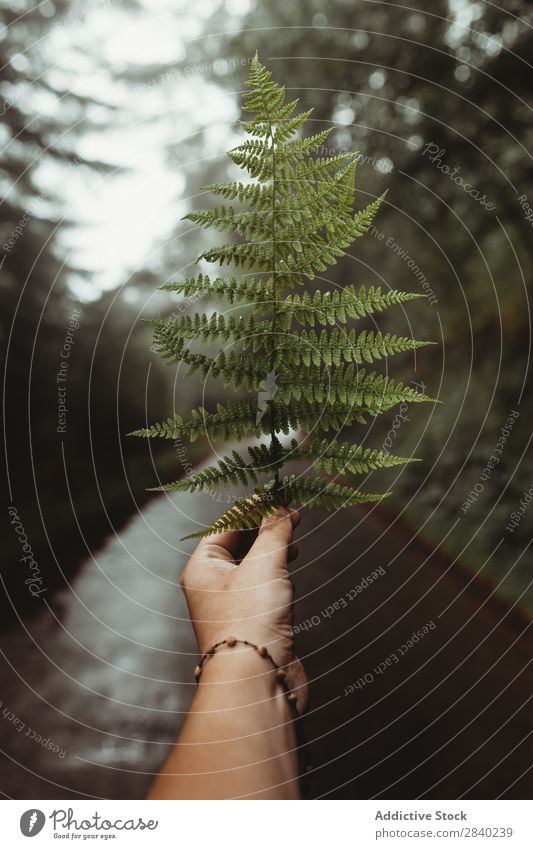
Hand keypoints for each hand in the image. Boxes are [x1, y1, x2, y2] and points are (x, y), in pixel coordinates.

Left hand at [180, 506, 307, 713]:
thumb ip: (274, 531)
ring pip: (254, 568)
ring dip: (274, 551)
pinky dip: (279, 577)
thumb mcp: (265, 564)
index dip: (250, 509)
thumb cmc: (251, 620)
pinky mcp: (256, 625)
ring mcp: (234, 608)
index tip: (276, 494)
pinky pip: (266, 591)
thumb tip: (279, 506)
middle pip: (239, 546)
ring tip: (294, 540)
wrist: (258, 683)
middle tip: (292, 513)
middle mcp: (213, 588)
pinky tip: (291, 575)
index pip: (224, 527)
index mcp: (202, 569)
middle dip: (265, 528)